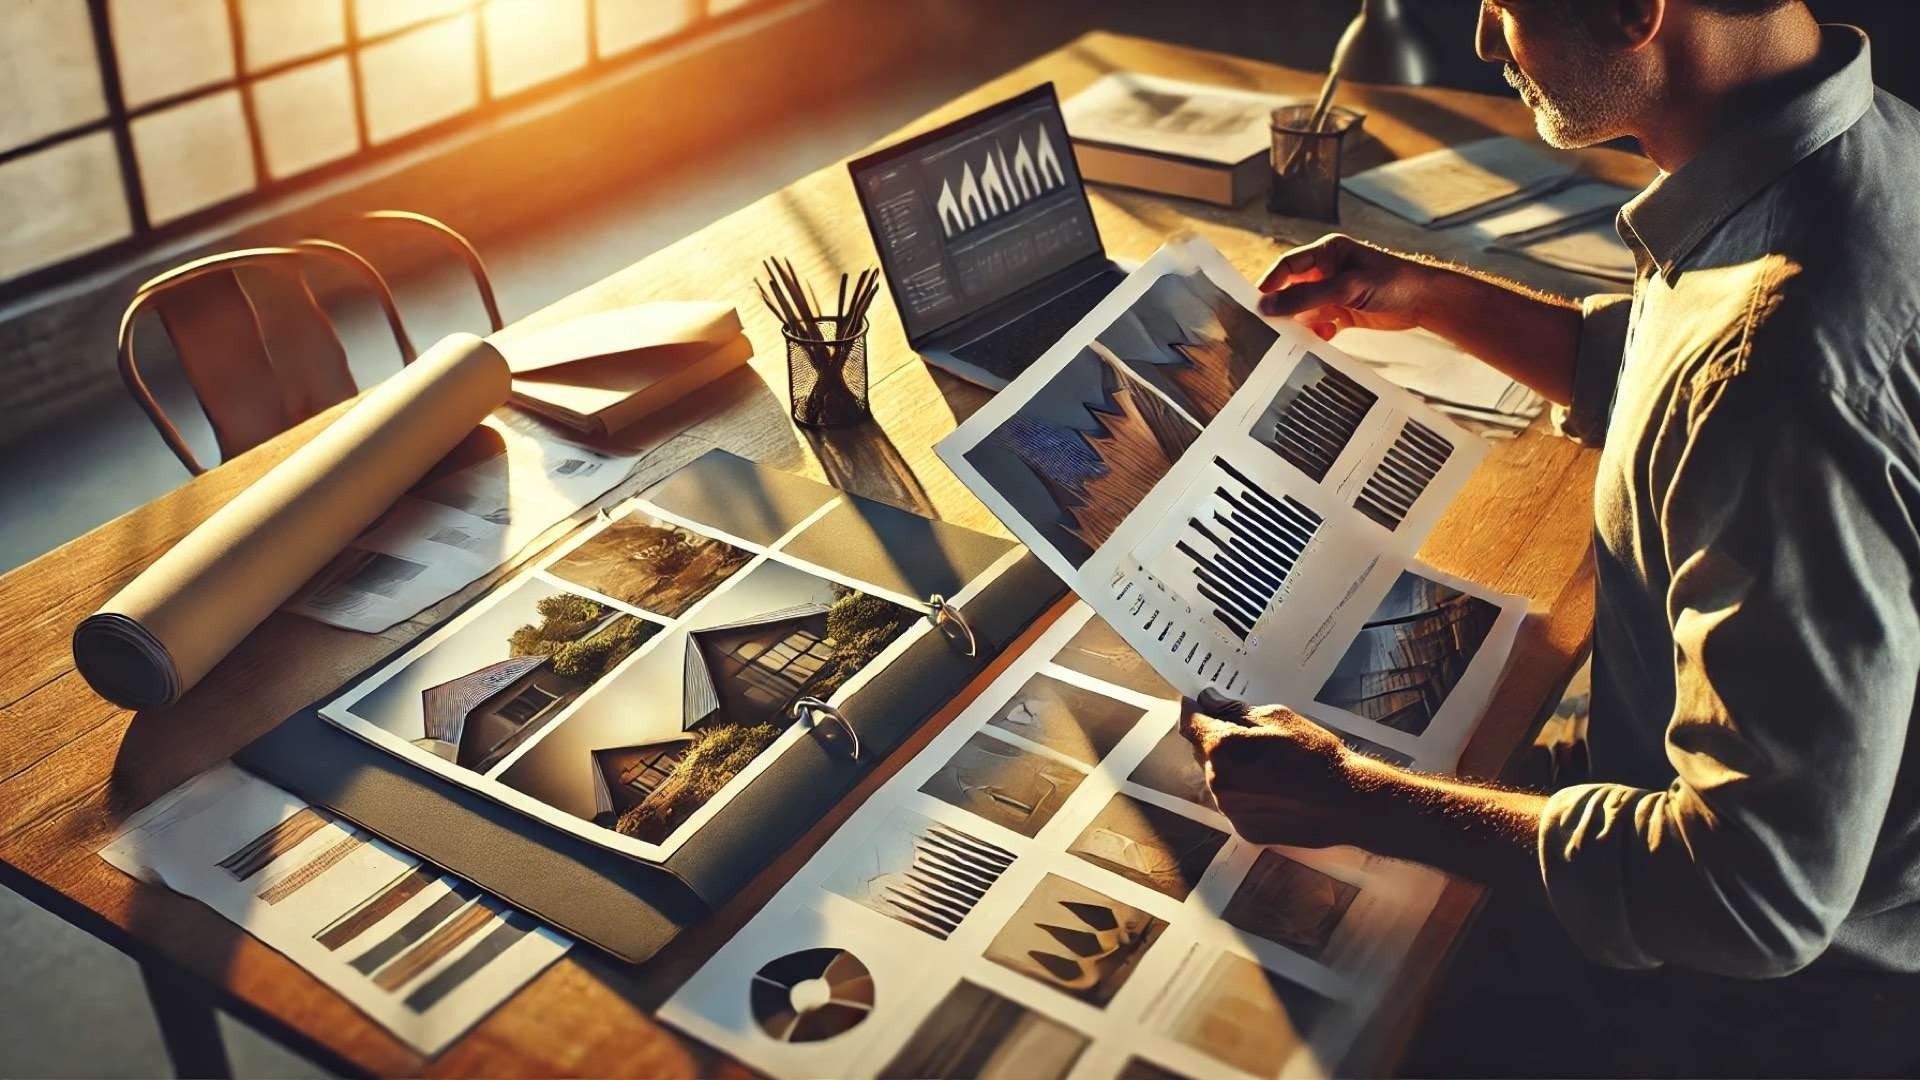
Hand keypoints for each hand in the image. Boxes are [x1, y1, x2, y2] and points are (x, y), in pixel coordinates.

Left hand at [1178, 688, 1364, 847]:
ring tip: (1268, 766)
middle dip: (1216, 740)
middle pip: (1202, 753)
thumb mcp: (1277, 717)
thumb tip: (1208, 701)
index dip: (1194, 711)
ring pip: (1218, 780)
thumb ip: (1235, 710)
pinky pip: (1234, 805)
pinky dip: (1245, 795)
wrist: (1346, 801)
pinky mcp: (1243, 830)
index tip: (1200, 705)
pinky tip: (1273, 790)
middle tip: (1247, 735)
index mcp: (1221, 748)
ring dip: (1231, 769)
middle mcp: (1217, 781)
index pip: (1190, 723)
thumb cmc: (1314, 753)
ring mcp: (1229, 810)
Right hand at [1257, 234, 1440, 339]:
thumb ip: (1306, 297)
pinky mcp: (1343, 312)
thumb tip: (1268, 306)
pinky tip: (1324, 337)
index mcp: (1326, 252)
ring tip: (1297, 336)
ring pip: (1304, 310)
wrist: (1426, 302)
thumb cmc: (1392, 282)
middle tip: (1269, 327)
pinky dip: (1317, 333)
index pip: (1287, 266)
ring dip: (1301, 324)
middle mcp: (1327, 270)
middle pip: (1292, 290)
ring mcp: (1334, 293)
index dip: (1269, 284)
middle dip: (1283, 308)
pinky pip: (1319, 324)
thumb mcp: (1346, 288)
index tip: (1255, 305)